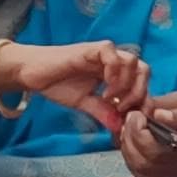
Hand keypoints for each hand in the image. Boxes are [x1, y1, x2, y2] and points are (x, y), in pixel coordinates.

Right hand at [11, 39, 149, 131]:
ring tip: (111, 99)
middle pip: (144, 70)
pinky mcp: (92, 48)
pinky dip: (114, 72)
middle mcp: (113, 61)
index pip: (141, 83)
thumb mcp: (84, 104)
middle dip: (139, 93)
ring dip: (127, 84)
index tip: (136, 119)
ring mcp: (104, 54)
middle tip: (123, 109)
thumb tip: (119, 127)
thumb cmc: (57, 84)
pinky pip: (113, 54)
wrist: (32, 73)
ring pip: (133, 61)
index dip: (144, 100)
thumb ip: (103, 112)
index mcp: (114, 73)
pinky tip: (104, 88)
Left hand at [121, 90, 176, 176]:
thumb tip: (153, 113)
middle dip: (130, 140)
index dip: (140, 133)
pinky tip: (137, 143)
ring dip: (129, 150)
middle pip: (148, 163)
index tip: (138, 114)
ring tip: (132, 129)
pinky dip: (133, 160)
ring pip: (144, 173)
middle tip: (132, 118)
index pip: (162, 147)